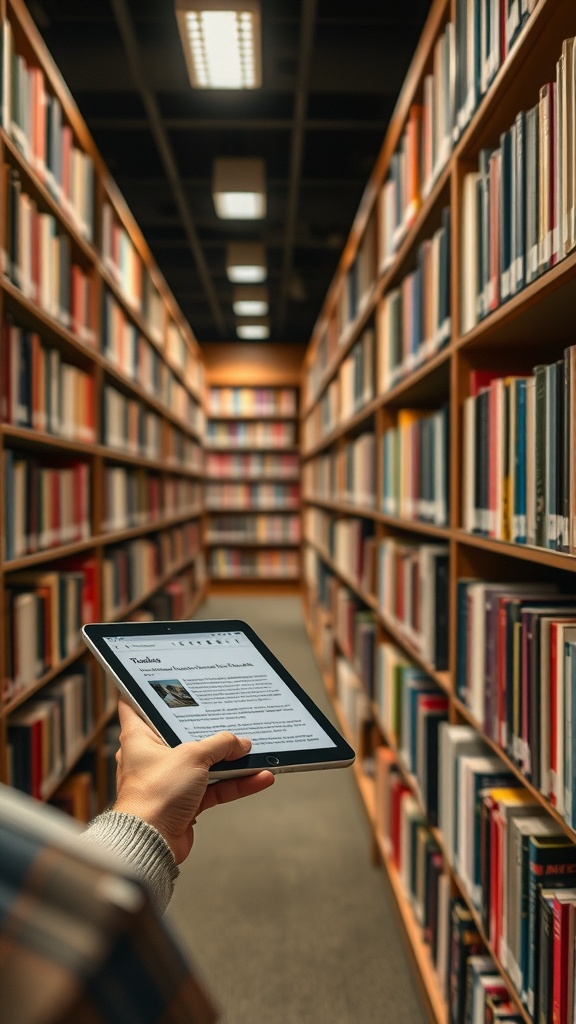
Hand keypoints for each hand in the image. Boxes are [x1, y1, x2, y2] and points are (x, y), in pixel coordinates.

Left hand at [113, 698, 274, 862]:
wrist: (152, 843)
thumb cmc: (154, 795)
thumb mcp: (192, 756)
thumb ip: (220, 744)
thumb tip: (241, 742)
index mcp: (139, 738)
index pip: (135, 706)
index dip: (147, 691)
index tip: (161, 679)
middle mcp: (153, 757)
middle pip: (182, 734)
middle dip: (208, 727)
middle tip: (227, 712)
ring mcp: (170, 780)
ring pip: (204, 763)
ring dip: (230, 759)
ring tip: (254, 748)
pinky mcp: (185, 803)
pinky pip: (215, 788)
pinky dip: (236, 783)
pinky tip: (259, 777)